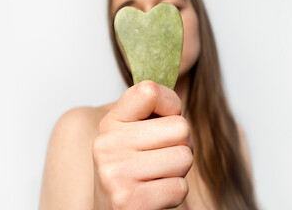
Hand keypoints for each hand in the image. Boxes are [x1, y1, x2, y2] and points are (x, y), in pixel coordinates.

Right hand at [93, 80, 192, 209]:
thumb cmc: (130, 171)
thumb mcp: (132, 135)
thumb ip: (151, 111)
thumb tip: (176, 93)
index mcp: (110, 123)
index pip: (150, 91)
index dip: (171, 104)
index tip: (165, 119)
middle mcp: (107, 145)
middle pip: (180, 128)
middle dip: (181, 146)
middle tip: (162, 158)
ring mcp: (115, 174)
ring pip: (184, 157)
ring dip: (178, 171)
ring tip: (156, 177)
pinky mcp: (129, 202)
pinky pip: (180, 188)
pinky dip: (173, 194)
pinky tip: (153, 195)